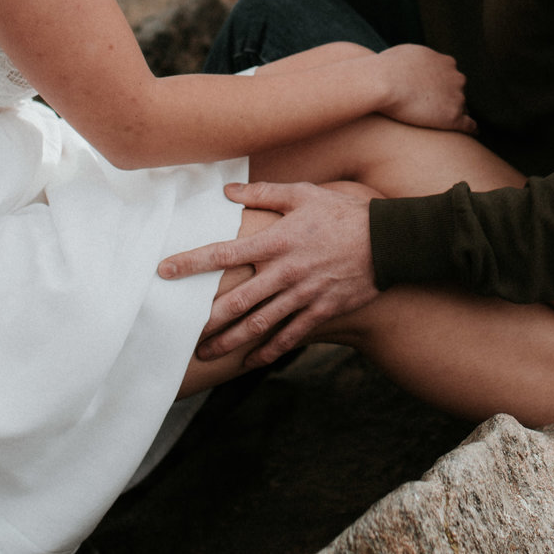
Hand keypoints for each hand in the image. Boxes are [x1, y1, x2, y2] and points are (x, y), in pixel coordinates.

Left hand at [160, 182, 378, 366]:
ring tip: (209, 354)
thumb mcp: (304, 194)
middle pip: (239, 300)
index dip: (192, 262)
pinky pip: (292, 336)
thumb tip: (227, 191)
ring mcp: (305, 294)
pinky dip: (270, 350)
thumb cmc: (343, 214)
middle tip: (184, 334)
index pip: (224, 252)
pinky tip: (252, 361)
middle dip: (208, 320)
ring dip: (232, 341)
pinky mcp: (323, 310)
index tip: (165, 271)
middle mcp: (286, 271)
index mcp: (277, 241)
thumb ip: (263, 193)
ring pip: (261, 324)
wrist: (389, 241)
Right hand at [377, 45, 475, 132]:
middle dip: (451, 99)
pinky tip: (469, 135)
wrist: (383, 82)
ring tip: (452, 128)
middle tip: (440, 111)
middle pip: (459, 91)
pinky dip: (470, 129)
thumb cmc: (386, 68)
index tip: (436, 94)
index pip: (451, 75)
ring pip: (463, 109)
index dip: (443, 85)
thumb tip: (407, 61)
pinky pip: (469, 125)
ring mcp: (457, 97)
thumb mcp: (404, 53)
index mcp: (445, 62)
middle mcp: (455, 77)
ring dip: (458, 115)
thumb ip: (414, 59)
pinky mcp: (453, 117)